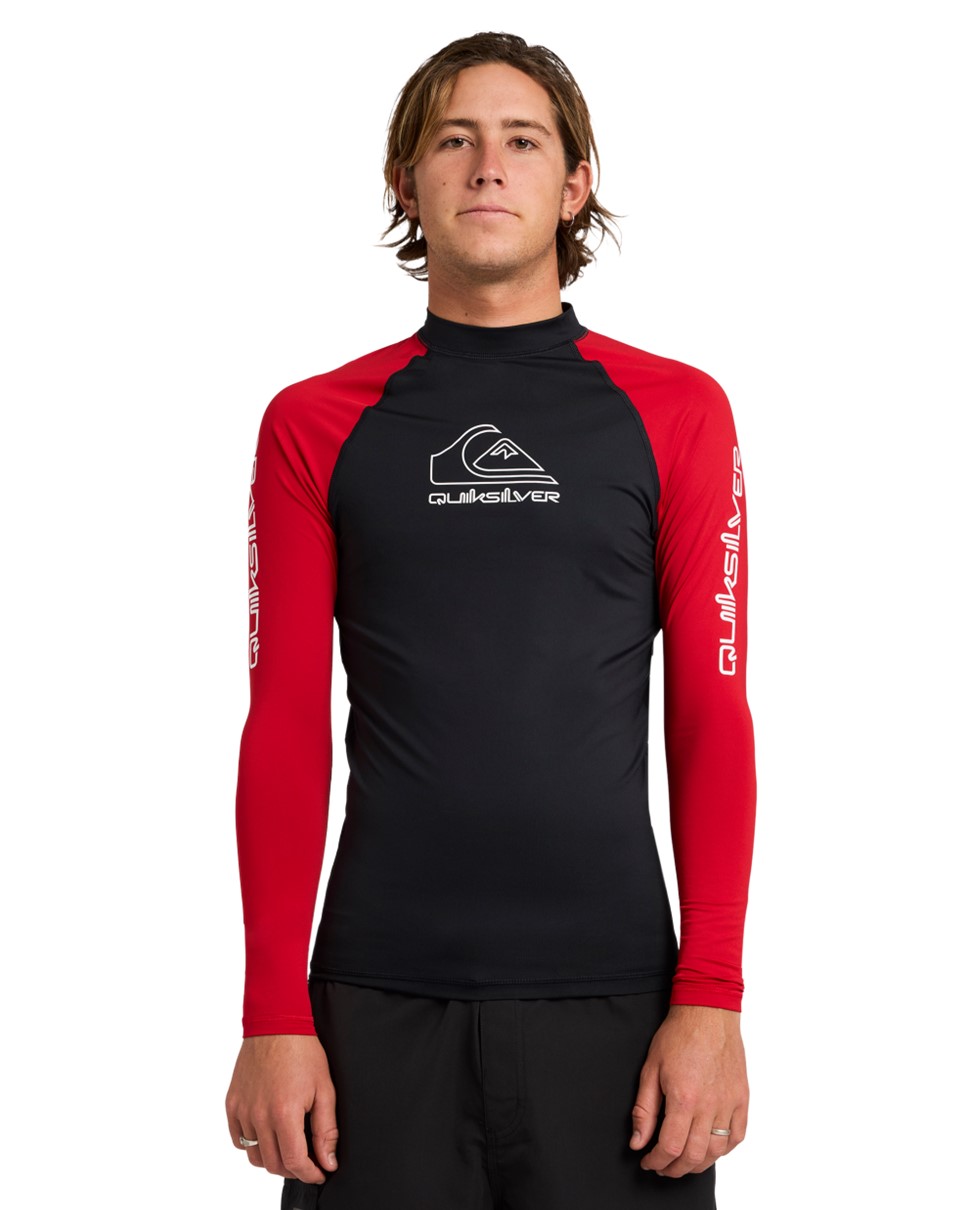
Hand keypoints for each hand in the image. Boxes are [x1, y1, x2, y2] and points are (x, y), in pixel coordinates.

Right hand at [225, 1034, 339, 1183]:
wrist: (276, 1023)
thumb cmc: (304, 1052)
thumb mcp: (324, 1089)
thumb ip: (326, 1130)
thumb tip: (328, 1161)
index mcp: (284, 1113)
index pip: (294, 1161)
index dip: (310, 1173)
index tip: (320, 1172)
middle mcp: (259, 1116)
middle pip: (273, 1164)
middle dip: (293, 1169)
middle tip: (307, 1161)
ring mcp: (242, 1110)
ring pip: (254, 1155)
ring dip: (272, 1158)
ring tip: (288, 1147)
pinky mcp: (231, 1104)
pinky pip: (238, 1139)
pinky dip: (251, 1144)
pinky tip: (267, 1134)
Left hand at [628, 1004, 747, 1177]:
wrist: (707, 1012)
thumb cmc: (678, 1036)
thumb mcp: (650, 1069)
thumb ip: (644, 1110)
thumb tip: (637, 1142)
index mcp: (684, 1099)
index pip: (670, 1147)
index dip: (656, 1161)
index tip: (648, 1161)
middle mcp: (709, 1105)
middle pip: (694, 1156)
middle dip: (674, 1168)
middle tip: (663, 1166)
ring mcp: (729, 1103)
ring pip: (717, 1151)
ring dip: (698, 1164)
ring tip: (683, 1160)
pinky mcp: (742, 1098)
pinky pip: (737, 1136)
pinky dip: (723, 1149)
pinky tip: (710, 1147)